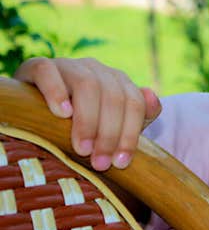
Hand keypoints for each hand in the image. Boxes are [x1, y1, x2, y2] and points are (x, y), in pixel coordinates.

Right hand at [13, 57, 161, 170]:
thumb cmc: (79, 123)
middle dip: (109, 134)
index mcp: (118, 81)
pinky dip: (56, 92)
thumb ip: (140, 115)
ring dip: (87, 120)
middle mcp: (96, 69)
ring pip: (86, 84)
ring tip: (82, 149)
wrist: (34, 111)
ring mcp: (68, 65)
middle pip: (113, 96)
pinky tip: (61, 114)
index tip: (120, 163)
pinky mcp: (38, 65)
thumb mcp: (112, 124)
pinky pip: (49, 71)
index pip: (135, 103)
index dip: (130, 134)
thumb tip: (153, 97)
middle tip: (99, 163)